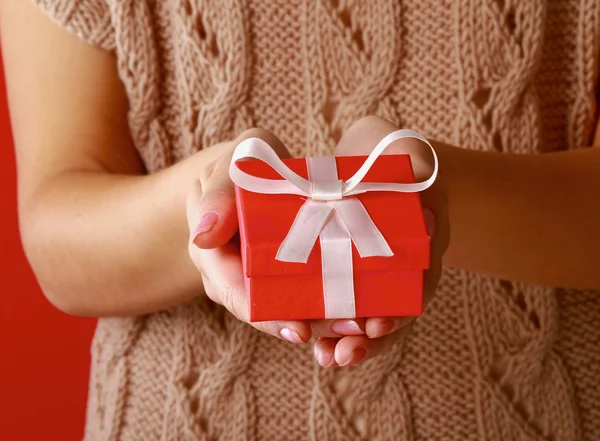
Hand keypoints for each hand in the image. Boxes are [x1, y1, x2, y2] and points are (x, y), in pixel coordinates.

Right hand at [186, 129, 371, 344]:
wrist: (257, 171)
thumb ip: (217, 193)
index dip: (267, 316)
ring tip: (361, 325)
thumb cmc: (245, 162)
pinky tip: (361, 312)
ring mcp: (258, 281)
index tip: (301, 330)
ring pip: (289, 310)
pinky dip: (330, 304)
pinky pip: (304, 296)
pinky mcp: (285, 277)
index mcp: (213, 255)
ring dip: (324, 321)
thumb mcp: (234, 164)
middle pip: (267, 312)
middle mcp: (232, 277)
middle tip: (350, 330)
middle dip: (308, 323)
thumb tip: (203, 236)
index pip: (236, 294)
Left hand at [312, 116, 449, 367]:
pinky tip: (314, 344)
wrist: (383, 166)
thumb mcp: (404, 148)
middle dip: (372, 337)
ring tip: (328, 357)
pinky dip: (334, 329)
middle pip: (397, 312)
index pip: (422, 280)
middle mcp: (409, 265)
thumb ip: (412, 157)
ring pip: (373, 320)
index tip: (378, 322)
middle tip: (345, 352)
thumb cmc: (394, 155)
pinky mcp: (356, 279)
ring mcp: (383, 276)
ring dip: (351, 342)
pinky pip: (349, 310)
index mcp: (425, 237)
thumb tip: (419, 172)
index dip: (402, 306)